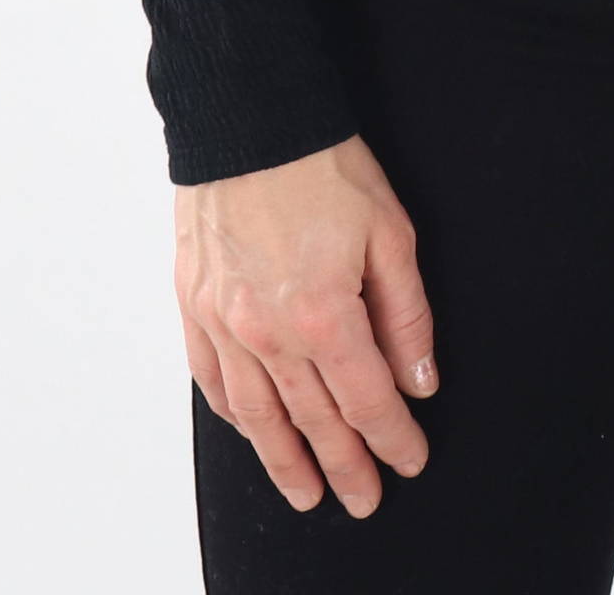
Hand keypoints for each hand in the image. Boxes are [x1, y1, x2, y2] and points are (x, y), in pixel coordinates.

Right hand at [176, 132, 437, 518]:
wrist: (248, 115)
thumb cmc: (320, 164)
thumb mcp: (390, 232)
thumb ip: (406, 314)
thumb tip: (419, 380)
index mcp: (324, 315)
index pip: (366, 401)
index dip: (392, 439)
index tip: (409, 460)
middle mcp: (268, 332)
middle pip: (313, 421)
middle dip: (344, 466)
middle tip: (364, 499)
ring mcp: (224, 322)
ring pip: (258, 415)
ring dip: (284, 460)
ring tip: (306, 492)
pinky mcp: (195, 304)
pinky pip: (212, 379)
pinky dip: (235, 414)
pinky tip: (252, 430)